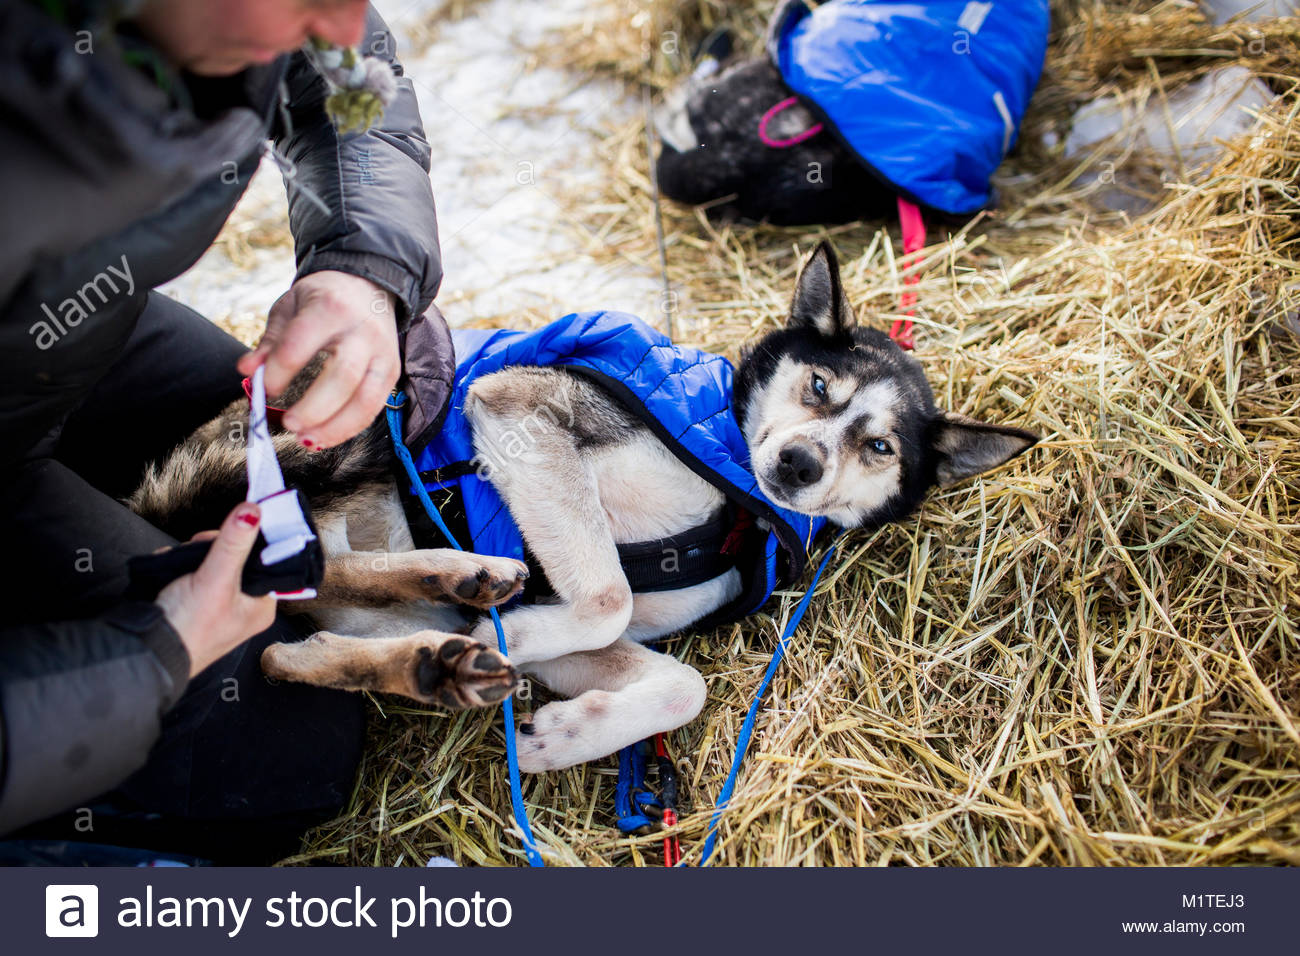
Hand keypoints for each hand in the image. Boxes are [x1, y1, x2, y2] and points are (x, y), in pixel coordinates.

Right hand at [155, 503, 276, 677]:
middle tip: (198, 553)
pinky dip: (179, 568)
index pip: (265, 560)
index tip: (230, 531)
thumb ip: (234, 544)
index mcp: (261, 606)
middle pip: (236, 558)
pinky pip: (192, 574)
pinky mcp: (194, 604)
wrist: (147, 654)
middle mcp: (244, 607)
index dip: (247, 541)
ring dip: (191, 557)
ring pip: (211, 563)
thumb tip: (253, 511)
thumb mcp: (216, 579)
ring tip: (179, 564)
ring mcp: (218, 606)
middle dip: (211, 549)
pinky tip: (170, 570)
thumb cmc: (188, 629)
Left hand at [237, 270, 400, 449]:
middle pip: (343, 377)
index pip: (301, 345)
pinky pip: (374, 407)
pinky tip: (326, 436)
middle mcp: (362, 332)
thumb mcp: (291, 307)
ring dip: (336, 426)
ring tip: (308, 439)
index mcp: (330, 308)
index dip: (279, 372)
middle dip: (314, 408)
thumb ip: (271, 342)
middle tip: (288, 424)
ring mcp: (382, 353)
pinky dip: (350, 427)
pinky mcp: (392, 371)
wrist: (369, 285)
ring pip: (366, 399)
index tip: (265, 389)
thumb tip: (247, 371)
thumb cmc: (324, 298)